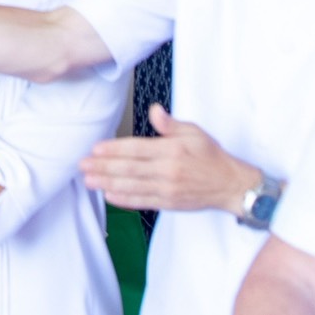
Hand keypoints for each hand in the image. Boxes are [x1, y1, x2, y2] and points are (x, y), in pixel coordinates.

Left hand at [80, 105, 260, 212]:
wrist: (231, 185)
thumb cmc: (211, 156)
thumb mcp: (195, 132)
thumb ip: (171, 124)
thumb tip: (155, 110)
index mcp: (172, 151)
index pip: (137, 149)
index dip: (114, 149)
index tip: (96, 149)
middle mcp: (168, 171)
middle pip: (129, 169)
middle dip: (103, 167)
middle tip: (83, 165)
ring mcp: (167, 190)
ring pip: (132, 187)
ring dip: (108, 184)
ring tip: (89, 181)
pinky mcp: (168, 203)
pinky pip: (142, 202)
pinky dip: (124, 200)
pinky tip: (109, 196)